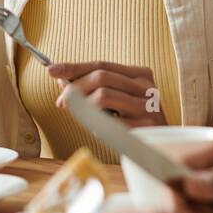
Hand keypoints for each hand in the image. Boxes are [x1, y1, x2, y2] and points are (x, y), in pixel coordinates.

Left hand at [48, 61, 166, 127]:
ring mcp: (147, 105)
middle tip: (61, 102)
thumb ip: (93, 87)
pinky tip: (99, 129)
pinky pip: (110, 122)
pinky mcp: (144, 126)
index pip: (101, 64)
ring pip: (103, 96)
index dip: (74, 66)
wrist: (162, 147)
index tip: (51, 70)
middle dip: (75, 88)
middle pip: (100, 77)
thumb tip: (61, 78)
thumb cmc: (134, 121)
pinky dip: (97, 125)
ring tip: (82, 116)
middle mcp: (146, 86)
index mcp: (140, 74)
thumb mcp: (116, 99)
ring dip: (84, 107)